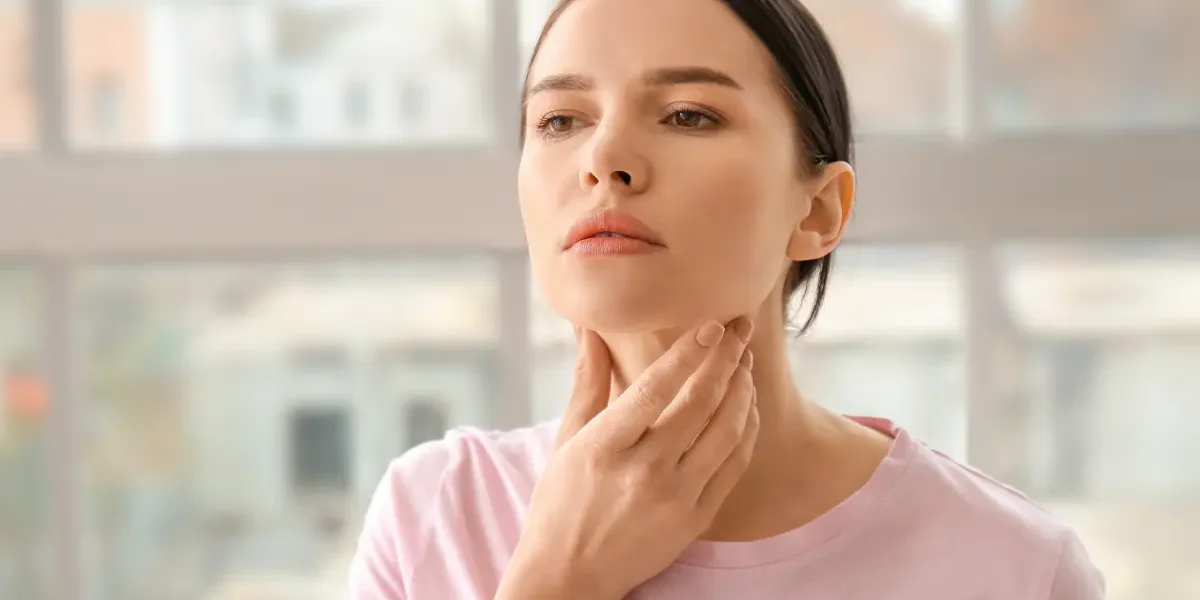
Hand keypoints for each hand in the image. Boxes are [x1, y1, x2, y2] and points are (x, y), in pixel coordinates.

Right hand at [496, 318, 759, 599]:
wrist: (569, 576)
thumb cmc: (561, 504)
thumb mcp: (565, 440)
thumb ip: (586, 383)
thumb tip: (591, 330)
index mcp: (605, 446)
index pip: (656, 387)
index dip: (690, 353)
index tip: (712, 325)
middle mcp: (643, 471)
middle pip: (700, 404)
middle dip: (727, 360)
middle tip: (740, 331)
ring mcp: (674, 498)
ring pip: (726, 432)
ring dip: (742, 391)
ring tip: (745, 364)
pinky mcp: (695, 520)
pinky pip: (733, 466)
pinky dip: (746, 430)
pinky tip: (745, 407)